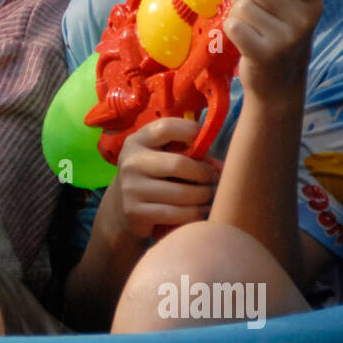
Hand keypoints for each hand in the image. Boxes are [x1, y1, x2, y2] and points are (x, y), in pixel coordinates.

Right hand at [114, 117, 223, 239]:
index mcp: (138, 141)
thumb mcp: (164, 156)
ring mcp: (131, 188)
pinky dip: (195, 213)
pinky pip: (177, 214)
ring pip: (183, 194)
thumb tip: (221, 168)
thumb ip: (192, 154)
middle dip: (204, 173)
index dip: (192, 132)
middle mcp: (131, 162)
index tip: (203, 143)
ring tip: (207, 196)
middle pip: (180, 164)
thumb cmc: (154, 175)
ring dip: (203, 196)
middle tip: (212, 179)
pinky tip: (200, 210)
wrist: (121, 205)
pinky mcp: (136, 212)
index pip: (167, 128)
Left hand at [224, 0, 322, 105]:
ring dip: (236, 13)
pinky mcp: (264, 54)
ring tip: (248, 25)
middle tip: (247, 7)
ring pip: (243, 6)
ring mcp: (285, 39)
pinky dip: (231, 28)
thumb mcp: (294, 8)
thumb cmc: (281, 37)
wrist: (278, 84)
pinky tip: (242, 38)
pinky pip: (234, 25)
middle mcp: (304, 20)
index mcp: (312, 3)